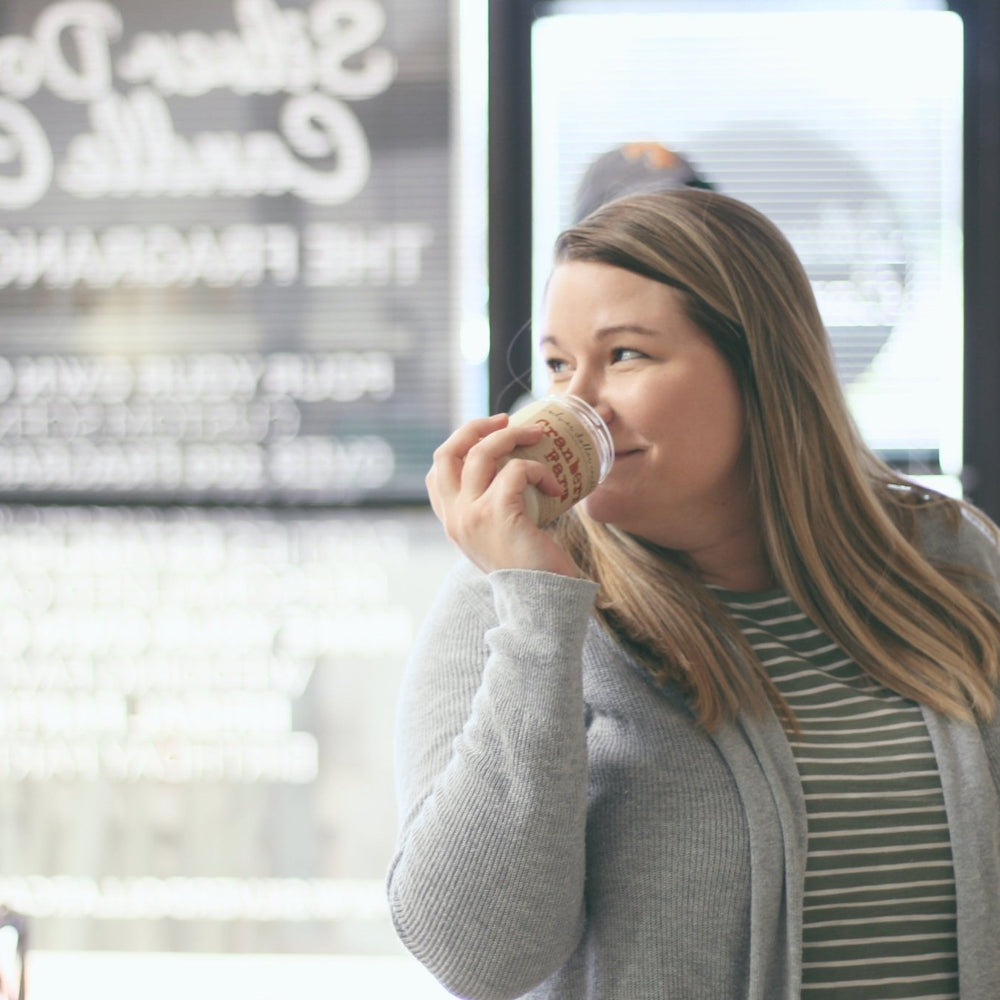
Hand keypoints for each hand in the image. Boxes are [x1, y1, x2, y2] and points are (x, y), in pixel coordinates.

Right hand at [426, 413, 581, 575]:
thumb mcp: (500, 537)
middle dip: (475, 427)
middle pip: (448, 452)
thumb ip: (494, 512)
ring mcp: (472, 515)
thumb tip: (516, 476)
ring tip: (539, 435)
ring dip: (514, 435)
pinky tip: (555, 486)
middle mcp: (454, 517)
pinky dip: (538, 470)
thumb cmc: (529, 568)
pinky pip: (516, 471)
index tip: (485, 436)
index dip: (457, 445)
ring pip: (483, 453)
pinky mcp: (497, 514)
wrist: (541, 602)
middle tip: (506, 419)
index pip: (435, 472)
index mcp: (452, 522)